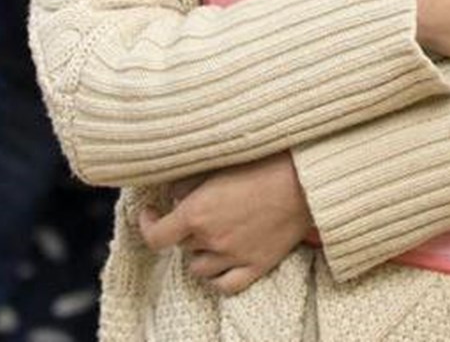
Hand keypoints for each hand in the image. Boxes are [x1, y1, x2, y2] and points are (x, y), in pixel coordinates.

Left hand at [137, 153, 312, 295]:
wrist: (303, 182)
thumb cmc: (260, 165)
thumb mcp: (214, 165)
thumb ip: (187, 183)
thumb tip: (173, 195)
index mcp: (196, 214)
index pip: (155, 236)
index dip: (147, 225)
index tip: (150, 213)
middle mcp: (211, 240)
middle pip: (182, 244)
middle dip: (182, 230)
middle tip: (192, 213)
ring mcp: (234, 257)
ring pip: (199, 268)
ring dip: (198, 253)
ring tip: (206, 237)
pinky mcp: (257, 267)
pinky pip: (226, 285)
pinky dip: (217, 277)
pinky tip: (218, 263)